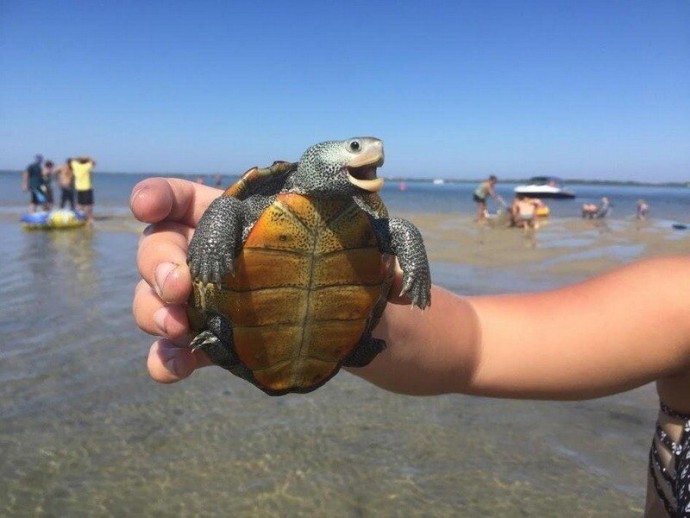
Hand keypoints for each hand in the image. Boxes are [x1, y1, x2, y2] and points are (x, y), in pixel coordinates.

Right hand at [131, 177, 412, 384]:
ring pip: (163, 301)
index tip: (146, 207)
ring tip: (178, 331)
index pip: (195, 199)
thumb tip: (355, 195)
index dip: (161, 197)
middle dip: (158, 264)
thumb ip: (364, 226)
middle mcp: (233, 258)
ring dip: (154, 313)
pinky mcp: (233, 347)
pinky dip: (170, 358)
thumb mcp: (385, 245)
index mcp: (257, 221)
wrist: (409, 342)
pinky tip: (175, 368)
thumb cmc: (394, 286)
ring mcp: (228, 304)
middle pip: (164, 249)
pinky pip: (188, 350)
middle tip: (181, 288)